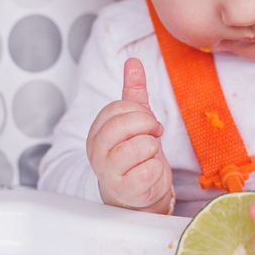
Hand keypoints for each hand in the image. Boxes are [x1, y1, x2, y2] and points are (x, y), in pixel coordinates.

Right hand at [86, 58, 173, 212]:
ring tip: (147, 157)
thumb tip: (133, 62)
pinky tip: (148, 174)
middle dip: (148, 126)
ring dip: (153, 150)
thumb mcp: (134, 121)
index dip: (140, 112)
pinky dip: (157, 170)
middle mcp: (96, 151)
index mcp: (97, 131)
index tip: (147, 122)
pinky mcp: (125, 190)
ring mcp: (108, 172)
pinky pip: (151, 169)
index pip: (117, 108)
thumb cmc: (135, 155)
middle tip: (153, 135)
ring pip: (142, 146)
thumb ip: (133, 91)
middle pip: (125, 124)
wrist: (137, 193)